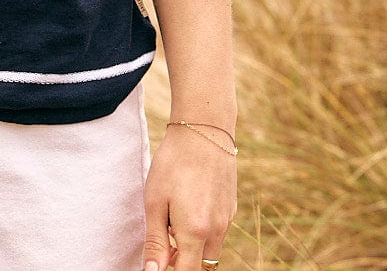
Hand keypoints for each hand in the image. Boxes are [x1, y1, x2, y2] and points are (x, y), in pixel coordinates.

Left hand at [141, 125, 236, 269]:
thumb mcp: (155, 201)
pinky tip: (190, 204)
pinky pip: (217, 231)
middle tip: (163, 238)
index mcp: (195, 233)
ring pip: (210, 250)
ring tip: (174, 216)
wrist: (203, 130)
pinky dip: (203, 230)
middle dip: (182, 261)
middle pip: (201, 266)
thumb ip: (155, 241)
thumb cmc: (173, 164)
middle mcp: (216, 231)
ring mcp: (227, 219)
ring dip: (193, 246)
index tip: (158, 260)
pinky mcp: (231, 208)